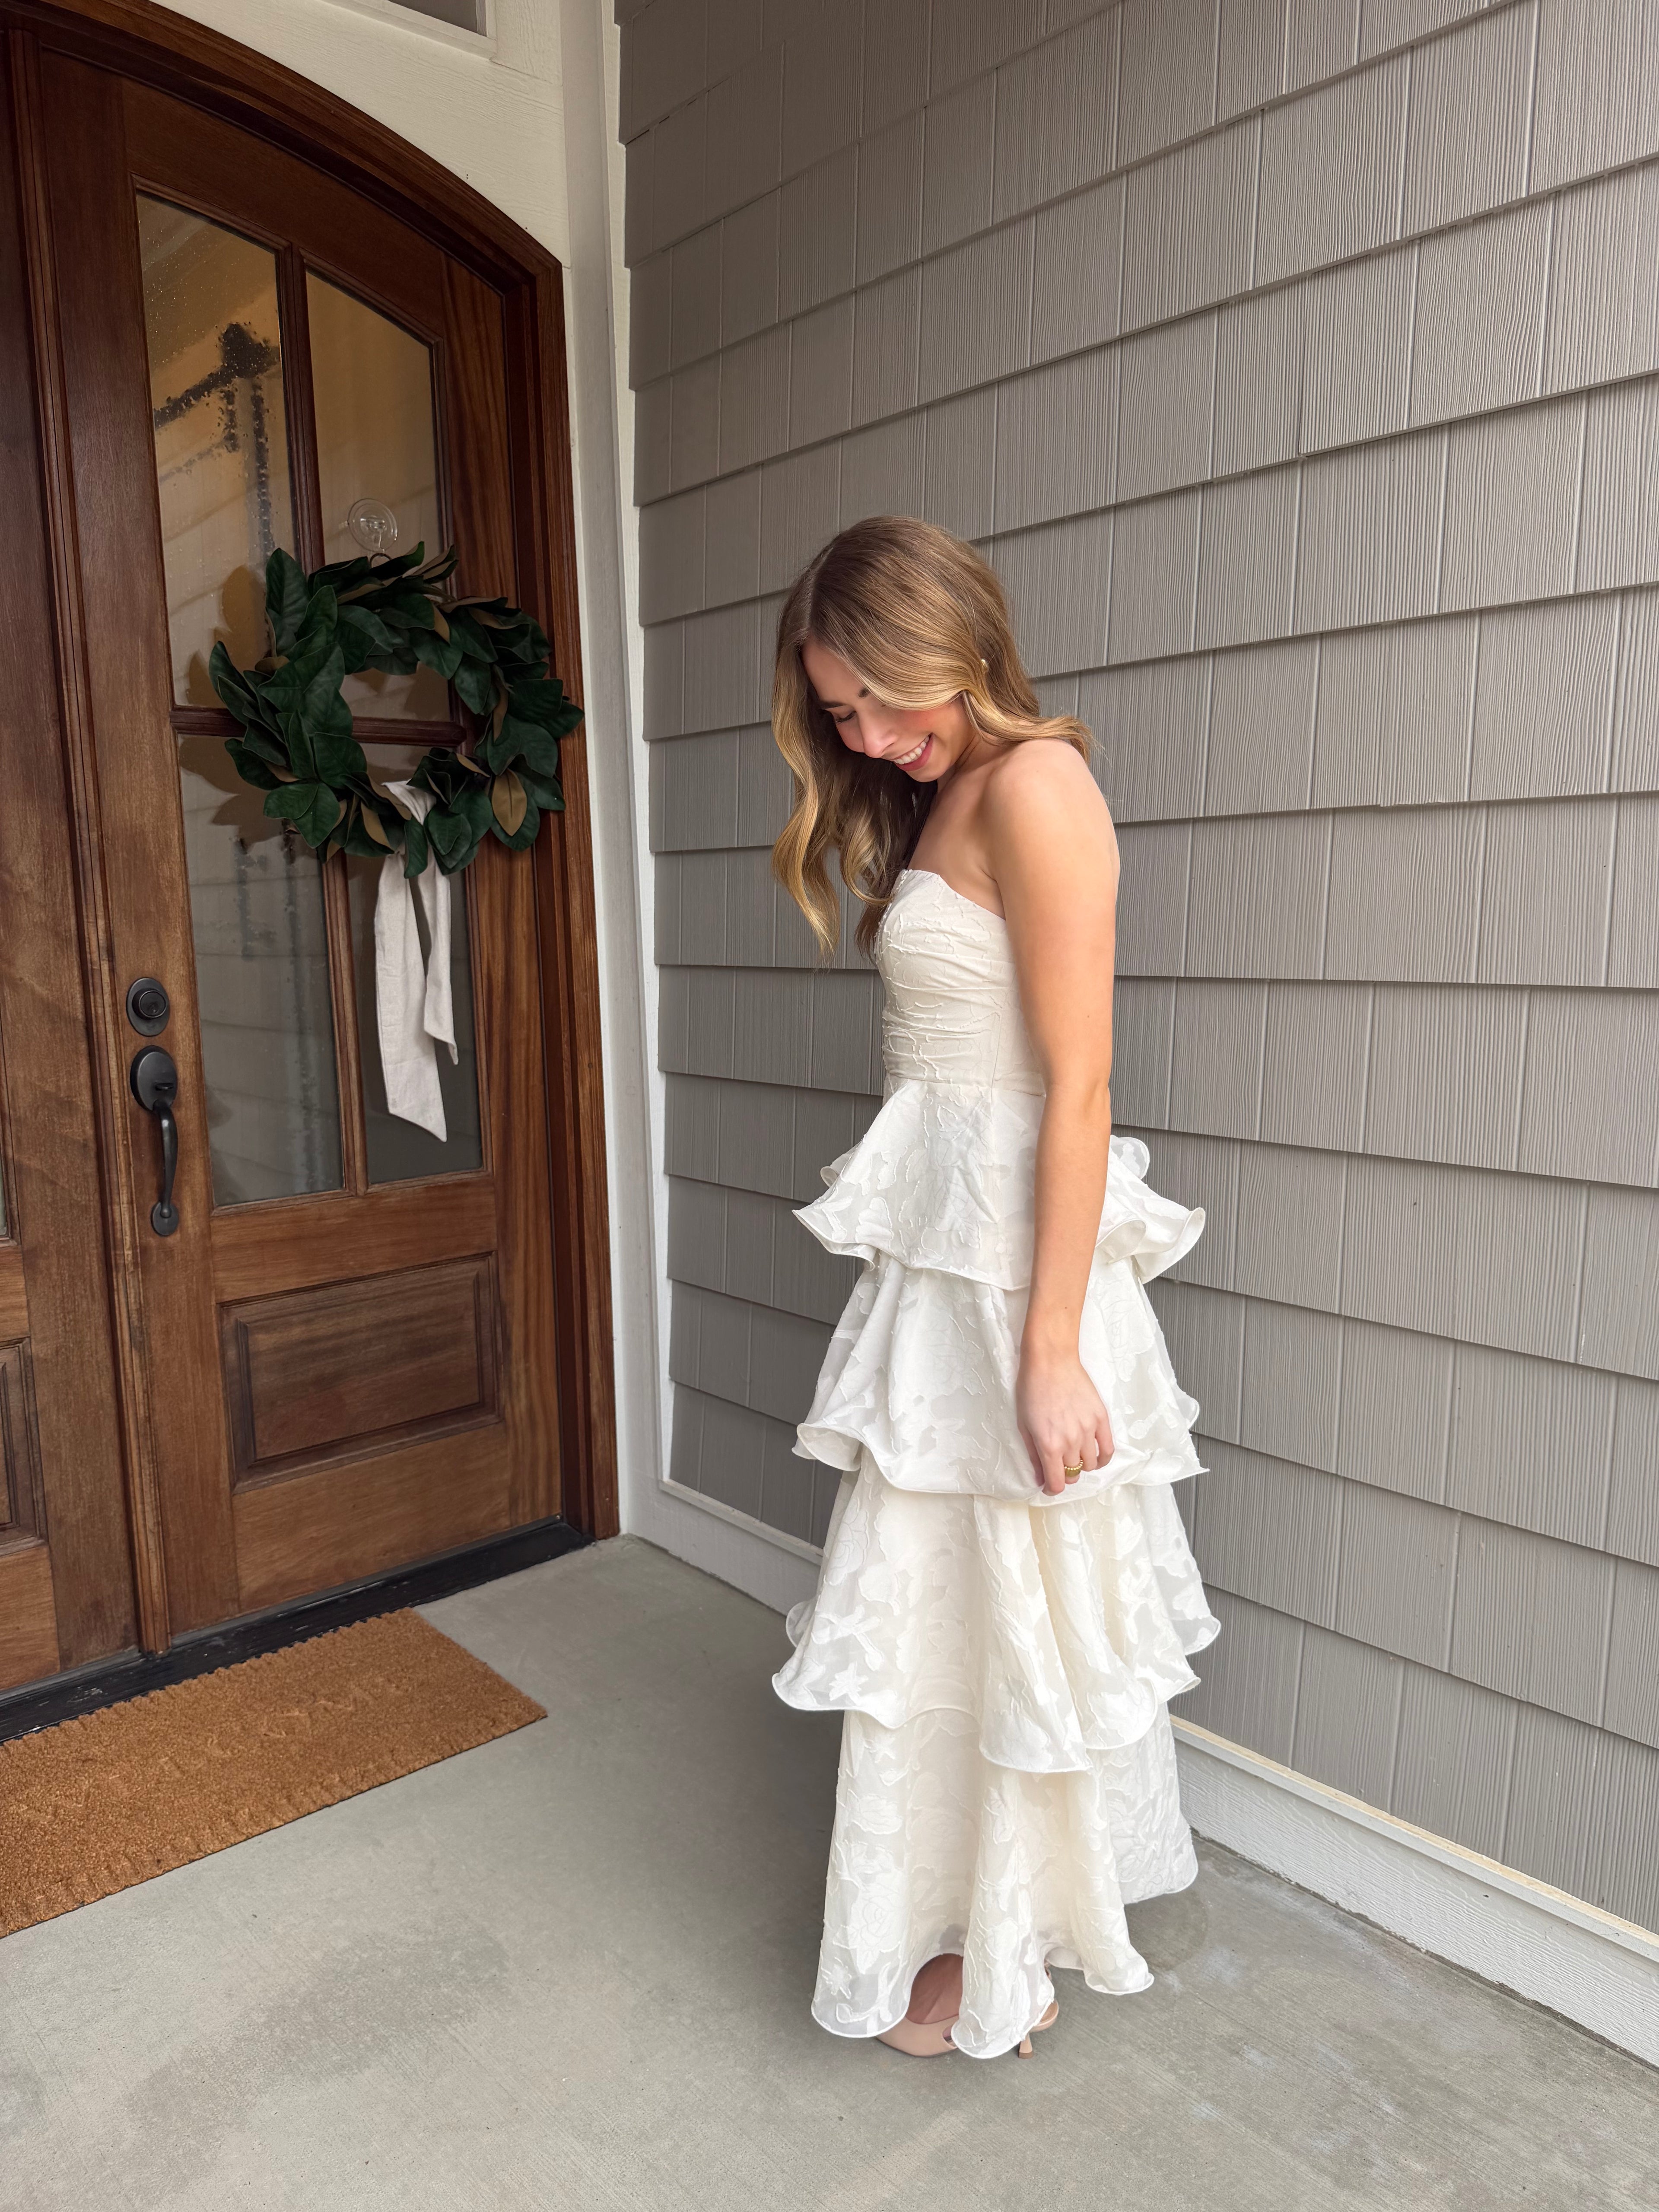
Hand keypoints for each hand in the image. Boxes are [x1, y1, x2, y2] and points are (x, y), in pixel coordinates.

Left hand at [1015, 1344, 1114, 1496]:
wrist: (1051, 1361)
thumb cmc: (1031, 1388)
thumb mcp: (1023, 1425)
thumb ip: (1033, 1454)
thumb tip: (1039, 1477)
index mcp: (1049, 1445)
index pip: (1058, 1483)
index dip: (1052, 1489)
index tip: (1049, 1485)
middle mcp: (1071, 1442)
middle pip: (1073, 1474)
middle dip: (1064, 1474)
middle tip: (1058, 1465)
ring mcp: (1088, 1431)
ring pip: (1090, 1465)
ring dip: (1081, 1465)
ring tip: (1074, 1456)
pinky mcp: (1101, 1419)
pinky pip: (1108, 1449)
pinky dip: (1102, 1458)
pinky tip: (1094, 1457)